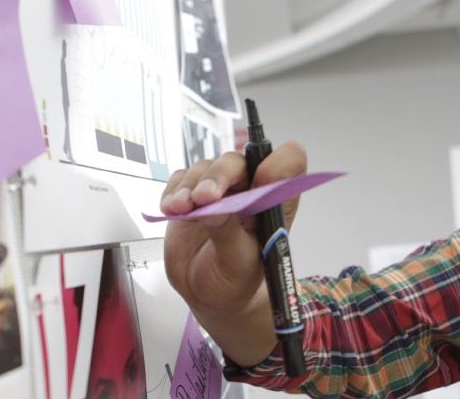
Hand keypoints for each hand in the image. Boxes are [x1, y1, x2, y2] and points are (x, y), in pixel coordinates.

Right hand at [160, 141, 305, 364]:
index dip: (278, 165)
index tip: (260, 180)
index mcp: (274, 202)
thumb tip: (213, 209)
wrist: (209, 295)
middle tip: (204, 197)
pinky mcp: (192, 194)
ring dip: (190, 186)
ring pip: (206, 169)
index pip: (289, 164)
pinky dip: (173, 190)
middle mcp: (249, 190)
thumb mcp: (237, 264)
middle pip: (238, 162)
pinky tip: (170, 208)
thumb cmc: (235, 280)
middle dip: (219, 176)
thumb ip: (228, 235)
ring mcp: (219, 190)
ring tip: (180, 208)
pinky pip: (181, 179)